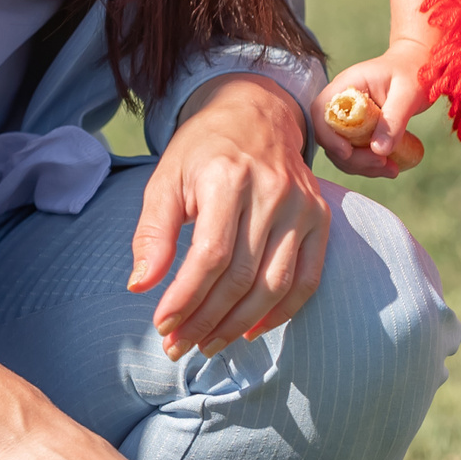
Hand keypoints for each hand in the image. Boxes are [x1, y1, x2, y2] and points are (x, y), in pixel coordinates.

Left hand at [128, 73, 330, 360]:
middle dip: (205, 320)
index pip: (210, 256)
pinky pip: (307, 279)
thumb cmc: (203, 150)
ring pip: (274, 285)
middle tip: (178, 345)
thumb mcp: (166, 179)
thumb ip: (152, 232)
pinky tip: (251, 331)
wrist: (256, 113)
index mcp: (228, 178)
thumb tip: (141, 286)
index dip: (185, 298)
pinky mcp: (319, 218)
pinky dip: (281, 313)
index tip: (162, 324)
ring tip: (208, 344)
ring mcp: (302, 206)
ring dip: (238, 325)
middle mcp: (271, 191)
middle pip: (241, 276)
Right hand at [313, 41, 432, 179]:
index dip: (328, 135)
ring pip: (341, 150)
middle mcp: (342, 102)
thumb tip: (378, 150)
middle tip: (382, 163)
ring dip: (362, 166)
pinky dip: (370, 164)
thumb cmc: (414, 72)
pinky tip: (392, 168)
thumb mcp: (408, 93)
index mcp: (347, 85)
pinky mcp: (359, 130)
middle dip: (352, 157)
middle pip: (330, 136)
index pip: (321, 111)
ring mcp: (349, 117)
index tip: (348, 152)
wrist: (420, 67)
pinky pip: (356, 152)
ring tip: (392, 170)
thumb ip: (393, 120)